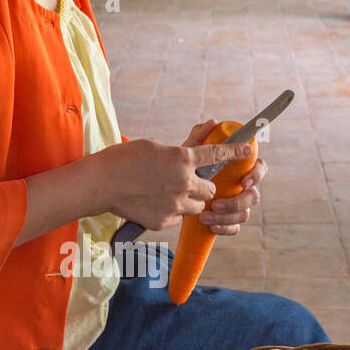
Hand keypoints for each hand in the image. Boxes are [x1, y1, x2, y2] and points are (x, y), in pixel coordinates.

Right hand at [94, 134, 255, 231]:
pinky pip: (177, 219)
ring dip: (190, 202)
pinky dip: (171, 213)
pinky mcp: (163, 221)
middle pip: (210, 190)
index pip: (217, 155)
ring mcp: (174, 205)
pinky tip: (153, 204)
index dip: (235, 152)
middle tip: (189, 183)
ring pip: (197, 208)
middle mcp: (184, 183)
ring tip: (168, 195)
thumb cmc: (125, 159)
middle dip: (203, 187)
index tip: (248, 150)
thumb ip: (183, 144)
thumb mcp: (157, 146)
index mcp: (183, 159)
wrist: (101, 183)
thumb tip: (207, 128)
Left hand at [184, 119, 264, 236]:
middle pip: (254, 196)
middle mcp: (242, 187)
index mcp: (240, 167)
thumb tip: (213, 122)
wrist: (170, 190)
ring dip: (227, 217)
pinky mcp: (228, 220)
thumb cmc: (186, 166)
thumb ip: (199, 135)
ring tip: (204, 217)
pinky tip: (211, 227)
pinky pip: (235, 228)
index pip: (259, 168)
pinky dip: (225, 229)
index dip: (256, 175)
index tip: (243, 182)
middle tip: (215, 204)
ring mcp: (237, 205)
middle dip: (237, 202)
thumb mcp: (188, 150)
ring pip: (245, 214)